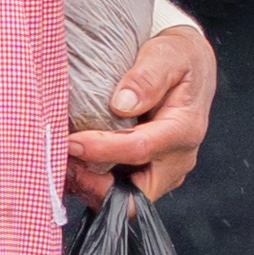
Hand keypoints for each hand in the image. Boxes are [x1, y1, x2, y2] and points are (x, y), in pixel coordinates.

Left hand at [65, 17, 213, 203]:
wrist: (188, 64)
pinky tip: (74, 164)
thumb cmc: (178, 58)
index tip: (70, 141)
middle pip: (138, 195)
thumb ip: (147, 78)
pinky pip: (122, 191)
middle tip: (66, 165)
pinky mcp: (150, 172)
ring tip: (65, 163)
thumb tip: (122, 104)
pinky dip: (94, 183)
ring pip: (127, 199)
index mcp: (183, 129)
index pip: (139, 149)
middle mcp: (178, 158)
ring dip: (93, 187)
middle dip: (98, 187)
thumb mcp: (167, 56)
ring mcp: (165, 169)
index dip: (101, 150)